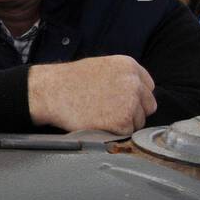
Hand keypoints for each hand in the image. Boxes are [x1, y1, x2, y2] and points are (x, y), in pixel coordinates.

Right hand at [27, 55, 157, 134]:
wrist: (51, 92)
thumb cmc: (68, 81)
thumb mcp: (100, 67)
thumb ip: (121, 77)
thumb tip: (133, 93)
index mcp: (129, 66)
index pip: (148, 87)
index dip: (135, 97)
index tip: (121, 103)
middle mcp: (134, 83)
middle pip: (148, 105)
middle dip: (134, 111)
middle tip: (111, 113)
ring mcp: (130, 102)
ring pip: (138, 121)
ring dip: (123, 123)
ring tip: (100, 117)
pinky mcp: (122, 121)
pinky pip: (127, 133)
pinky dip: (114, 133)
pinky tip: (98, 124)